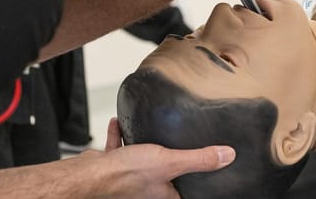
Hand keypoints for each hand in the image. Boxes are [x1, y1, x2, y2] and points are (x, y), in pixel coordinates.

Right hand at [81, 118, 234, 197]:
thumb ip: (198, 159)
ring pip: (140, 160)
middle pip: (164, 175)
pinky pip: (117, 149)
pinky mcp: (111, 167)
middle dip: (169, 160)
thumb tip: (227, 156)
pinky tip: (118, 122)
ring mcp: (128, 179)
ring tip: (150, 132)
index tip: (201, 172)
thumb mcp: (170, 162)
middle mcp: (146, 190)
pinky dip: (119, 136)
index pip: (186, 191)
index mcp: (164, 195)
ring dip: (143, 145)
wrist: (88, 175)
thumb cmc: (124, 175)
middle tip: (178, 148)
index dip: (194, 183)